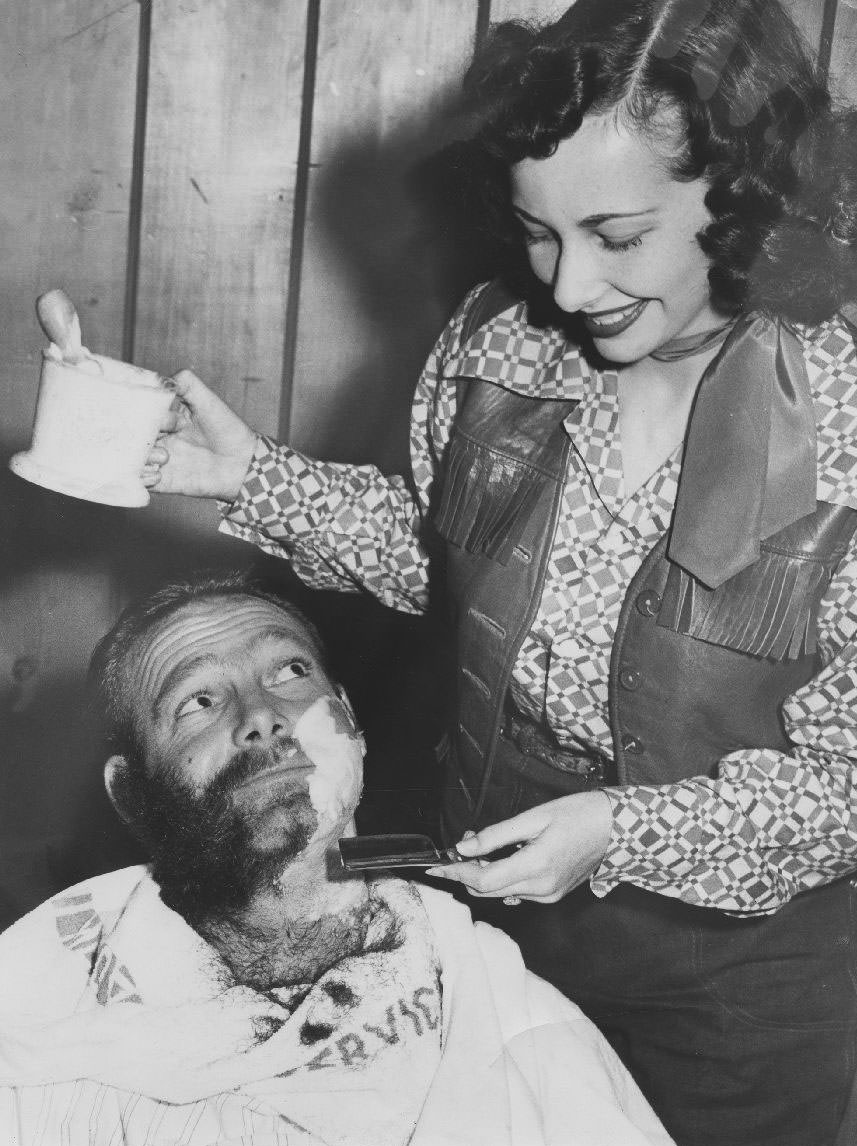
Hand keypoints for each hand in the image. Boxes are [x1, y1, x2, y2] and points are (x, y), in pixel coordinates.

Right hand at [143, 369, 257, 500]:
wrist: (243, 463)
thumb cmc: (228, 429)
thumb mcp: (208, 401)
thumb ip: (187, 384)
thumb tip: (162, 379)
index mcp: (166, 417)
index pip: (141, 412)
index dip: (151, 413)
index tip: (173, 418)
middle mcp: (159, 438)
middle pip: (133, 435)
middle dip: (142, 435)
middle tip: (164, 435)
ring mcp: (160, 459)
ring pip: (133, 458)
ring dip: (143, 457)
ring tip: (165, 457)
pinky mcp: (164, 481)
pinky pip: (140, 482)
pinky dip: (143, 478)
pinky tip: (159, 474)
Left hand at [427, 790, 613, 903]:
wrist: (615, 828)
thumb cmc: (577, 814)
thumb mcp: (533, 817)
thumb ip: (496, 835)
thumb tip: (463, 847)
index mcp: (536, 866)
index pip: (483, 881)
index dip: (455, 873)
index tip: (436, 867)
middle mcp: (541, 888)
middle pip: (488, 891)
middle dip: (467, 871)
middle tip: (463, 844)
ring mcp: (548, 895)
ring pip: (501, 893)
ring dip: (484, 874)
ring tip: (483, 846)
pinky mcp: (552, 894)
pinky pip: (517, 892)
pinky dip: (503, 878)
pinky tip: (504, 858)